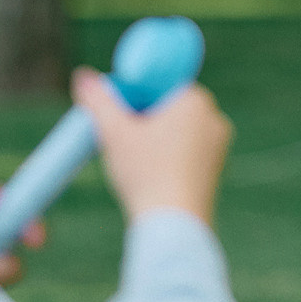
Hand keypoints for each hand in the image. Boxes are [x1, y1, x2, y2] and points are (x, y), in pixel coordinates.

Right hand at [74, 67, 235, 227]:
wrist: (173, 226)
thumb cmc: (146, 174)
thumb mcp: (113, 132)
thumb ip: (98, 100)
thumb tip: (81, 75)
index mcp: (194, 99)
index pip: (158, 85)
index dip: (133, 98)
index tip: (118, 117)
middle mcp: (213, 117)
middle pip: (167, 107)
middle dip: (141, 120)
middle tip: (120, 141)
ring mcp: (218, 145)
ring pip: (176, 132)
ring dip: (153, 141)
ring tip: (135, 164)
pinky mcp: (215, 169)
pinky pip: (185, 153)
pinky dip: (166, 159)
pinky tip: (150, 177)